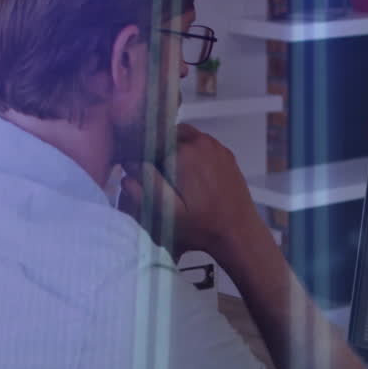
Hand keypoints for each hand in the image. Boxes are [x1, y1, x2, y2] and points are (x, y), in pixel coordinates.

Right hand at [118, 124, 264, 261]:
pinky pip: (202, 145)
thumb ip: (146, 186)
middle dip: (160, 151)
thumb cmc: (202, 226)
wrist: (239, 233)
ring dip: (176, 151)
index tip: (141, 170)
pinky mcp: (226, 155)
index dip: (142, 153)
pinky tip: (194, 178)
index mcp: (183, 153)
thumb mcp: (167, 213)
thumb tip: (129, 165)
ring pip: (185, 137)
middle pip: (168, 135)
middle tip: (160, 177)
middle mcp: (200, 143)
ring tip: (176, 179)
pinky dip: (194, 154)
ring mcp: (216, 147)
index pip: (151, 139)